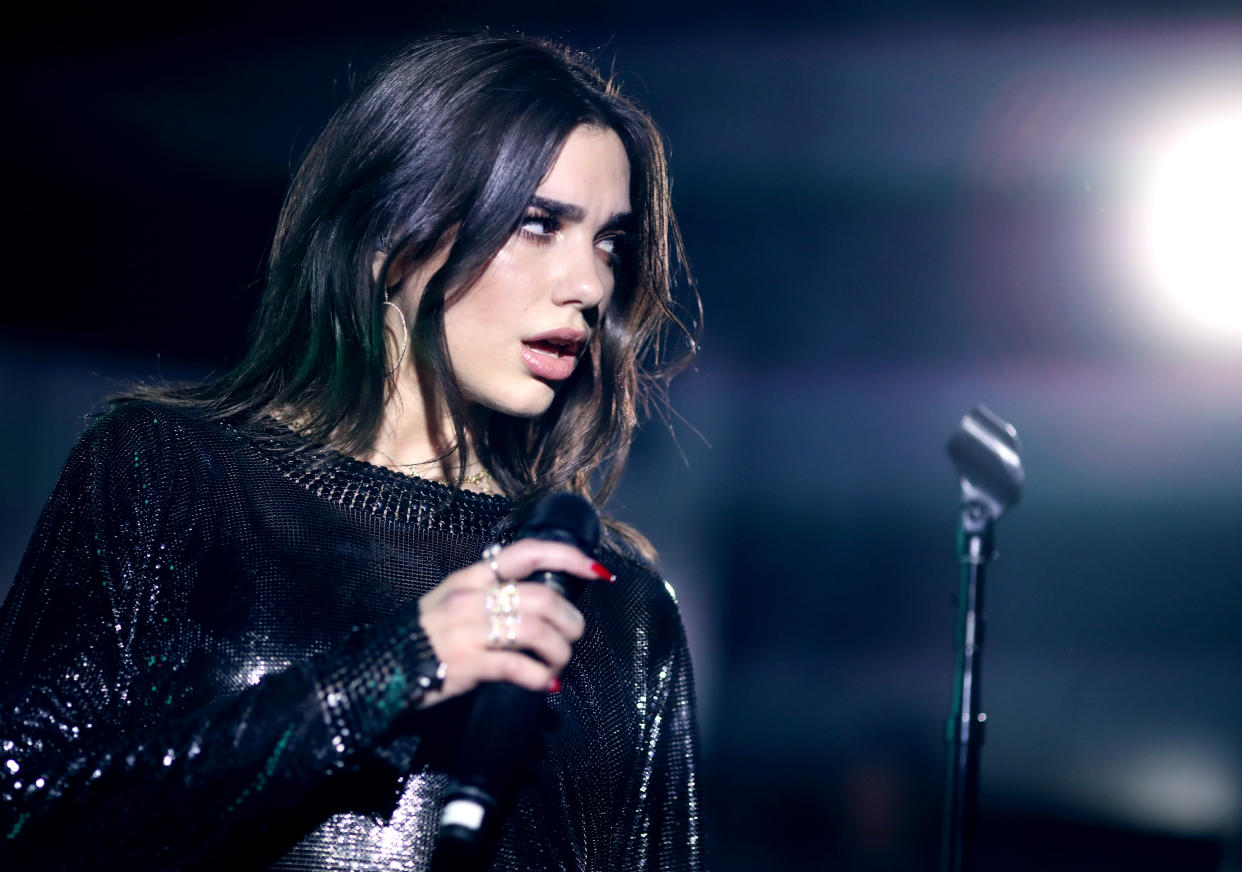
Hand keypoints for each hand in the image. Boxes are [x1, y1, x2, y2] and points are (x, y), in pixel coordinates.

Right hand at [416, 539, 607, 707]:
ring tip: (557, 665)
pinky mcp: (466, 664)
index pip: (527, 552)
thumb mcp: (452, 602)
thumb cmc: (423, 638)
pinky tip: (545, 684)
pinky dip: (540, 677)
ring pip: (537, 632)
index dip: (568, 557)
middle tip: (573, 637)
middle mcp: (471, 597)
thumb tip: (541, 604)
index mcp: (472, 577)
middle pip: (543, 598)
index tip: (598, 571)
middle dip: (571, 620)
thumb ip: (490, 596)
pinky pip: (518, 667)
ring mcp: (468, 630)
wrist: (377, 672)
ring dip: (560, 652)